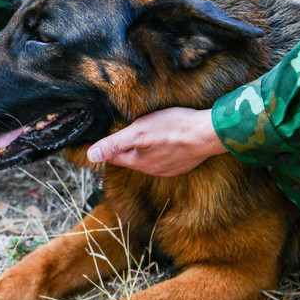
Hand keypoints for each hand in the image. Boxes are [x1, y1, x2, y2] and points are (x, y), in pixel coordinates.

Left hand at [86, 108, 227, 176]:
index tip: (106, 136)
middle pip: (132, 157)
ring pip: (150, 158)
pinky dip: (162, 149)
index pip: (115, 157)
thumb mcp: (139, 131)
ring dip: (146, 148)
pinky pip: (166, 158)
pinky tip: (167, 139)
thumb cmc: (173, 128)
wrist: (208, 134)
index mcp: (138, 162)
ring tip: (147, 133)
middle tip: (126, 130)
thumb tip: (90, 156)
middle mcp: (152, 170)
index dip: (109, 146)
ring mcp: (169, 169)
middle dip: (128, 146)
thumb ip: (114, 143)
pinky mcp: (182, 164)